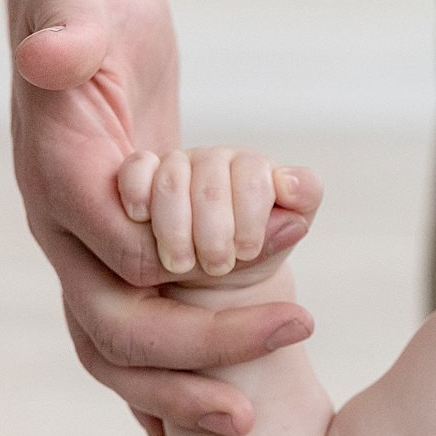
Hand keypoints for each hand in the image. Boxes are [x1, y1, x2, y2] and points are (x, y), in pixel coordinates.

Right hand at [11, 0, 319, 435]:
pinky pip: (127, 341)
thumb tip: (51, 54)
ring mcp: (81, 250)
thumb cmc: (89, 2)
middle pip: (114, 325)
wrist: (78, 11)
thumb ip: (67, 33)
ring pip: (113, 353)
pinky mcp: (113, 254)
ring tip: (251, 418)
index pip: (119, 253)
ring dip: (177, 392)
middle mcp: (59, 228)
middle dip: (202, 349)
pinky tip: (203, 430)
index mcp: (57, 177)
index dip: (193, 270)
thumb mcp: (86, 2)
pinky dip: (159, 391)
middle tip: (298, 332)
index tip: (277, 263)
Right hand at [117, 146, 321, 297]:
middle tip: (217, 265)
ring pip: (172, 181)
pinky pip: (135, 169)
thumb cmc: (250, 252)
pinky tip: (141, 217)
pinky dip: (136, 191)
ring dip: (176, 228)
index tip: (246, 252)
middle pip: (211, 184)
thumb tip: (288, 185)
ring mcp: (177, 164)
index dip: (251, 218)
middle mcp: (215, 160)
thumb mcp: (284, 234)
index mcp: (254, 168)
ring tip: (181, 264)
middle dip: (214, 233)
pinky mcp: (142, 174)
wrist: (213, 274)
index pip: (255, 177)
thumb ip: (300, 203)